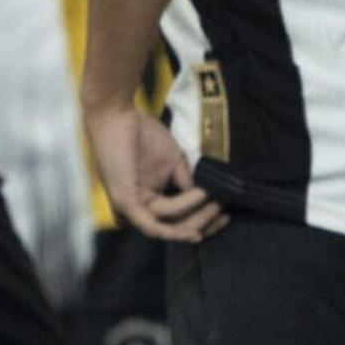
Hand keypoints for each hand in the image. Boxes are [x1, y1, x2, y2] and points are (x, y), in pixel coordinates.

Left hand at [84, 103, 225, 241]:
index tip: (226, 216)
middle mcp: (137, 211)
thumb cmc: (141, 135)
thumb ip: (186, 182)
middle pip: (175, 229)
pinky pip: (152, 224)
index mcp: (147, 204)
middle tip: (224, 213)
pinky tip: (198, 203)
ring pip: (168, 227)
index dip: (203, 224)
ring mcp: (128, 209)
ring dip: (195, 217)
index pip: (177, 224)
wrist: (118, 115)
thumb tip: (207, 197)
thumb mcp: (173, 162)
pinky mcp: (124, 202)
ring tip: (214, 202)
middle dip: (203, 224)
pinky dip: (176, 219)